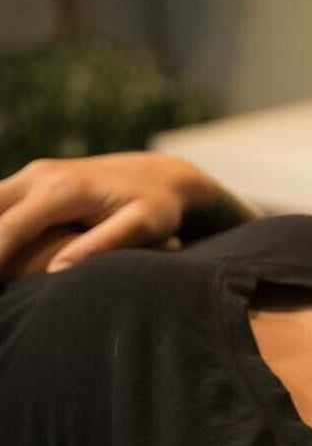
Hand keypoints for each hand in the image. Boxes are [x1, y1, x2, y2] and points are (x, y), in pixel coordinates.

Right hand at [0, 152, 221, 275]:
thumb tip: (59, 270)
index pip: (11, 227)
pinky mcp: (33, 180)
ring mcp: (34, 174)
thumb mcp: (144, 225)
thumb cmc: (159, 206)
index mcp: (64, 189)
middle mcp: (42, 175)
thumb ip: (105, 243)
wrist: (161, 175)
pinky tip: (2, 256)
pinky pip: (0, 203)